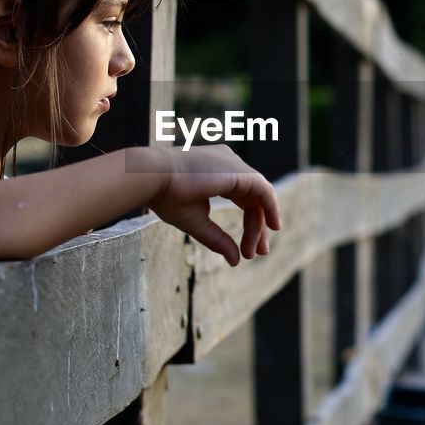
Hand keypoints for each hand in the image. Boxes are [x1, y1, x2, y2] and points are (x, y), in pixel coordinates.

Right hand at [144, 145, 282, 265]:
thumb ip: (217, 238)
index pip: (244, 199)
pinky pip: (264, 190)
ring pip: (260, 196)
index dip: (250, 225)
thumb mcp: (196, 221)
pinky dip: (271, 208)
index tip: (245, 251)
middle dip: (258, 227)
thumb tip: (235, 261)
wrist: (151, 178)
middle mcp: (229, 164)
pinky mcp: (238, 171)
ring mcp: (234, 164)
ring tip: (258, 250)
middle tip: (258, 253)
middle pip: (254, 199)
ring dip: (261, 225)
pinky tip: (273, 227)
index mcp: (217, 171)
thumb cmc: (166, 196)